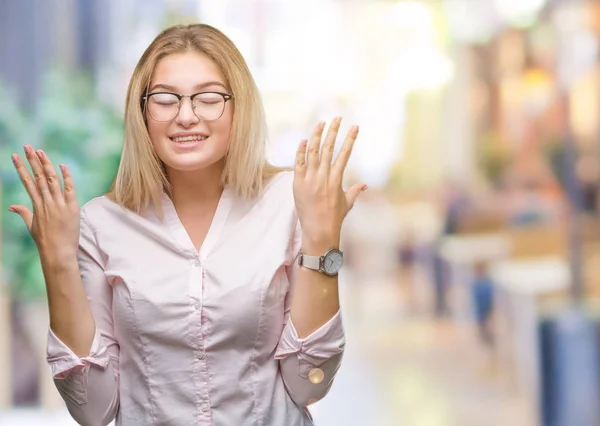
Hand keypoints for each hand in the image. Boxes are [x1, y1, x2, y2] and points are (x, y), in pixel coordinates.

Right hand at [10, 145, 79, 259]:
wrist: (58, 253)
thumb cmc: (45, 241)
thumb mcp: (32, 226)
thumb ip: (24, 213)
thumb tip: (12, 206)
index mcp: (37, 205)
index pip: (27, 182)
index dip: (21, 168)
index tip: (15, 156)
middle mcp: (46, 202)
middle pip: (38, 177)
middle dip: (32, 160)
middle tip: (27, 147)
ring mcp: (59, 204)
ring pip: (51, 180)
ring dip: (46, 165)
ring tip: (40, 152)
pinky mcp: (71, 208)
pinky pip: (69, 189)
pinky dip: (66, 177)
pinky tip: (62, 166)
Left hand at [293, 117, 365, 252]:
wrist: (318, 230)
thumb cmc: (334, 218)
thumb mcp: (347, 203)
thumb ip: (355, 191)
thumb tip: (365, 185)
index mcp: (337, 179)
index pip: (345, 153)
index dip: (350, 138)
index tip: (355, 126)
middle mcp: (324, 176)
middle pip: (328, 147)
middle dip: (334, 130)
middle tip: (337, 118)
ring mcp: (310, 179)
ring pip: (313, 151)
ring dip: (316, 135)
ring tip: (320, 123)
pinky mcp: (298, 183)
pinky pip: (298, 163)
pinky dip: (301, 151)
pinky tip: (304, 140)